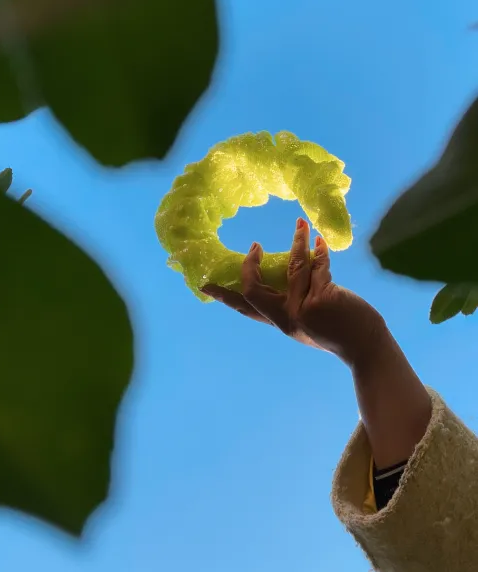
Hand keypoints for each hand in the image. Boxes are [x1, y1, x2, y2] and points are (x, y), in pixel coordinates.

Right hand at [202, 217, 385, 364]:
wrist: (366, 348)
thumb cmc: (340, 330)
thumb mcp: (308, 320)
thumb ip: (294, 301)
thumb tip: (290, 268)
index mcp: (280, 322)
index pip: (246, 309)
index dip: (224, 296)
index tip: (206, 285)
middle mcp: (286, 318)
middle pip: (253, 291)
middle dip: (250, 267)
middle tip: (254, 247)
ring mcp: (303, 310)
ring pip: (292, 268)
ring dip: (296, 242)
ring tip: (300, 224)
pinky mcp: (322, 300)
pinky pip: (317, 267)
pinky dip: (319, 251)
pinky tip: (320, 241)